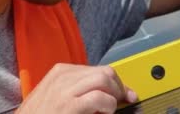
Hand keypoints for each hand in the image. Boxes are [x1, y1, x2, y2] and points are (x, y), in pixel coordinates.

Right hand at [16, 63, 137, 113]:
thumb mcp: (55, 95)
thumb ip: (76, 89)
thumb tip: (104, 91)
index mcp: (61, 71)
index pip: (97, 69)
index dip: (115, 82)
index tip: (123, 93)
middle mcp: (64, 76)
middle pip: (104, 72)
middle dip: (118, 86)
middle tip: (122, 100)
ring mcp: (66, 90)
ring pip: (104, 80)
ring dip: (115, 95)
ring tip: (112, 108)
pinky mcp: (69, 105)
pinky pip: (100, 98)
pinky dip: (109, 106)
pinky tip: (105, 112)